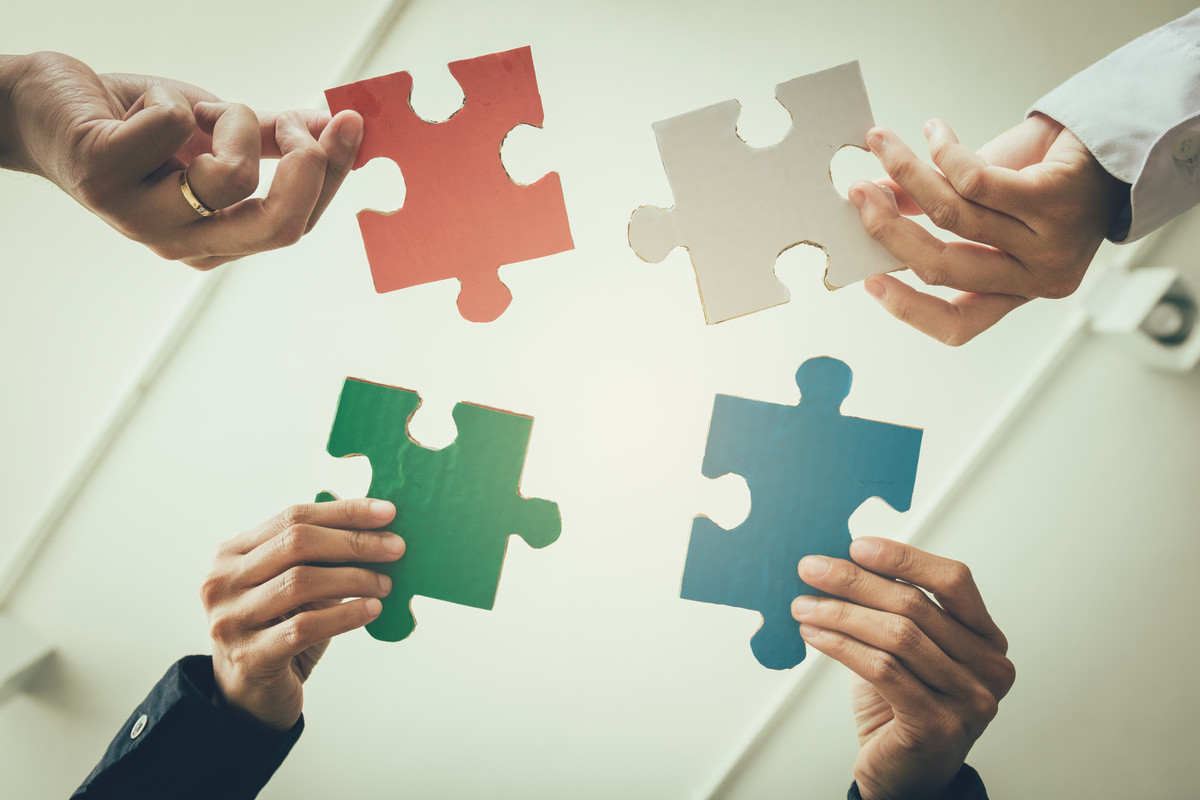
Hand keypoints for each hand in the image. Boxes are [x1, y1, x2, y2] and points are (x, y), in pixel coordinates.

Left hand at [1, 51, 362, 268]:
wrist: (46, 108)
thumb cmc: (133, 123)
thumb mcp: (217, 130)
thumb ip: (277, 137)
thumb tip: (337, 126)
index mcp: (216, 241)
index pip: (295, 225)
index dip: (330, 175)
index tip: (349, 125)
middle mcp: (182, 243)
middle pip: (276, 225)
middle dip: (308, 170)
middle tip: (306, 126)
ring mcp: (140, 219)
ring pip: (230, 175)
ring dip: (229, 119)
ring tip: (197, 110)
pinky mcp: (104, 178)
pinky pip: (174, 127)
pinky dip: (171, 99)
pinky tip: (144, 107)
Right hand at [200, 499, 403, 729]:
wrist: (251, 695)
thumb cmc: (281, 629)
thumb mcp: (295, 584)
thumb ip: (319, 552)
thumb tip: (375, 520)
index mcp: (232, 554)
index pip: (292, 517)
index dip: (343, 512)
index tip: (387, 512)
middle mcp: (222, 582)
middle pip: (296, 543)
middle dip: (353, 542)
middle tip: (396, 548)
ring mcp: (231, 619)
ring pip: (301, 581)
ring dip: (354, 578)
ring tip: (385, 583)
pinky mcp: (250, 656)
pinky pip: (306, 627)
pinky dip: (345, 616)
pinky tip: (372, 610)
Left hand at [792, 538, 1013, 799]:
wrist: (904, 777)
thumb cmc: (901, 707)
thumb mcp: (905, 650)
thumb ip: (894, 609)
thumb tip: (843, 561)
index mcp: (987, 639)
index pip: (954, 581)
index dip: (904, 558)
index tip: (856, 545)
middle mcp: (990, 668)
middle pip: (916, 606)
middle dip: (855, 581)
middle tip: (811, 569)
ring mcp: (970, 699)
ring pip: (897, 636)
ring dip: (840, 613)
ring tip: (804, 605)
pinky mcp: (938, 726)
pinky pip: (882, 670)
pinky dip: (841, 646)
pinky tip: (814, 635)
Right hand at [850, 115, 1128, 344]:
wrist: (1110, 135)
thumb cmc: (1046, 176)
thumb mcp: (986, 206)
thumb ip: (935, 213)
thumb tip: (875, 202)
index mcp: (1017, 291)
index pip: (959, 324)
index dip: (909, 309)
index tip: (870, 282)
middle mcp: (1036, 277)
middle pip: (943, 266)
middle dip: (889, 229)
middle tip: (858, 195)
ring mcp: (1050, 242)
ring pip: (954, 215)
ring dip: (907, 173)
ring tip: (884, 142)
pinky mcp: (1055, 201)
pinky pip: (977, 181)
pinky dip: (945, 152)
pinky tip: (934, 131)